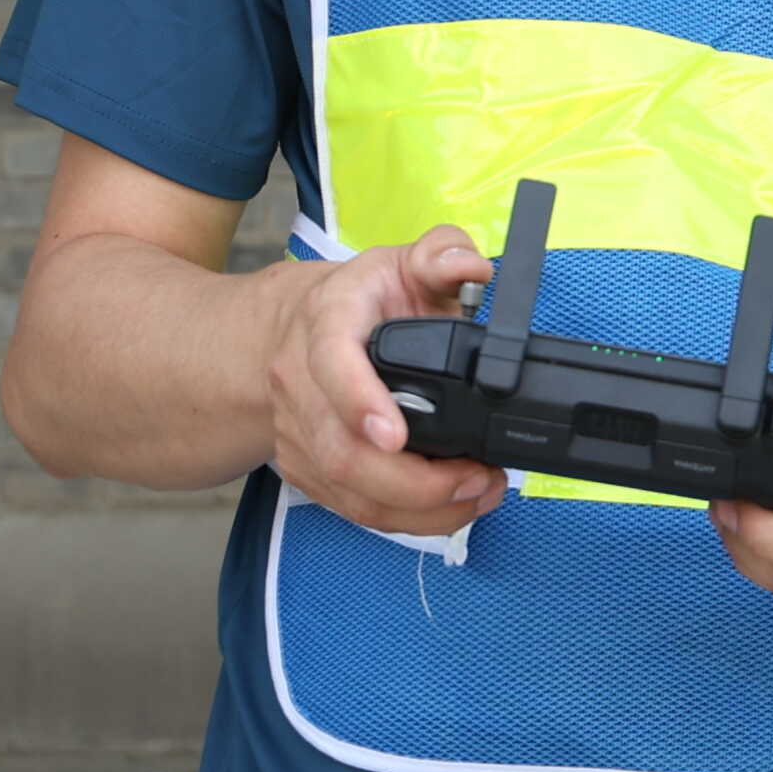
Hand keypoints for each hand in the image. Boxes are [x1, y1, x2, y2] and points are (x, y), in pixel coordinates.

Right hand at [263, 227, 508, 542]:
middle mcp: (301, 382)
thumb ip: (443, 254)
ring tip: (478, 494)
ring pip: (348, 491)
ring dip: (419, 508)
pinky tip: (450, 506)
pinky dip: (405, 518)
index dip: (359, 401)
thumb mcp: (402, 261)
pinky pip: (351, 508)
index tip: (394, 435)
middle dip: (415, 482)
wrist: (294, 328)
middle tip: (476, 478)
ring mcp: (298, 430)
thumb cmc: (361, 299)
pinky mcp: (305, 466)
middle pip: (342, 451)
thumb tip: (472, 269)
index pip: (331, 361)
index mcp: (326, 321)